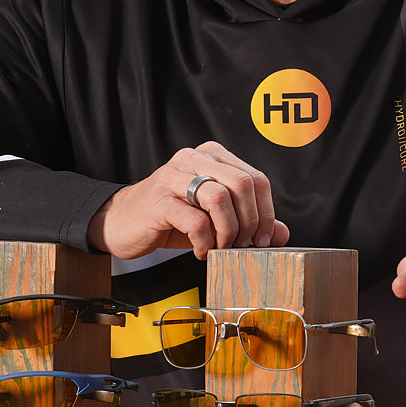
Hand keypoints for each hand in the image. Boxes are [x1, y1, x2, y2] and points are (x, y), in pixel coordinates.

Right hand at [89, 142, 289, 259]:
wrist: (121, 223)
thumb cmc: (170, 219)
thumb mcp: (214, 219)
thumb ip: (249, 222)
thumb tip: (284, 233)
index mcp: (212, 156)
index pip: (256, 178)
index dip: (267, 212)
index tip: (264, 239)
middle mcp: (194, 158)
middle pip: (242, 184)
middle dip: (251, 222)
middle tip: (244, 245)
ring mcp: (174, 175)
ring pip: (219, 197)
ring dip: (228, 232)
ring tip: (221, 248)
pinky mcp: (158, 199)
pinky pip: (195, 220)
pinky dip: (204, 242)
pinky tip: (200, 250)